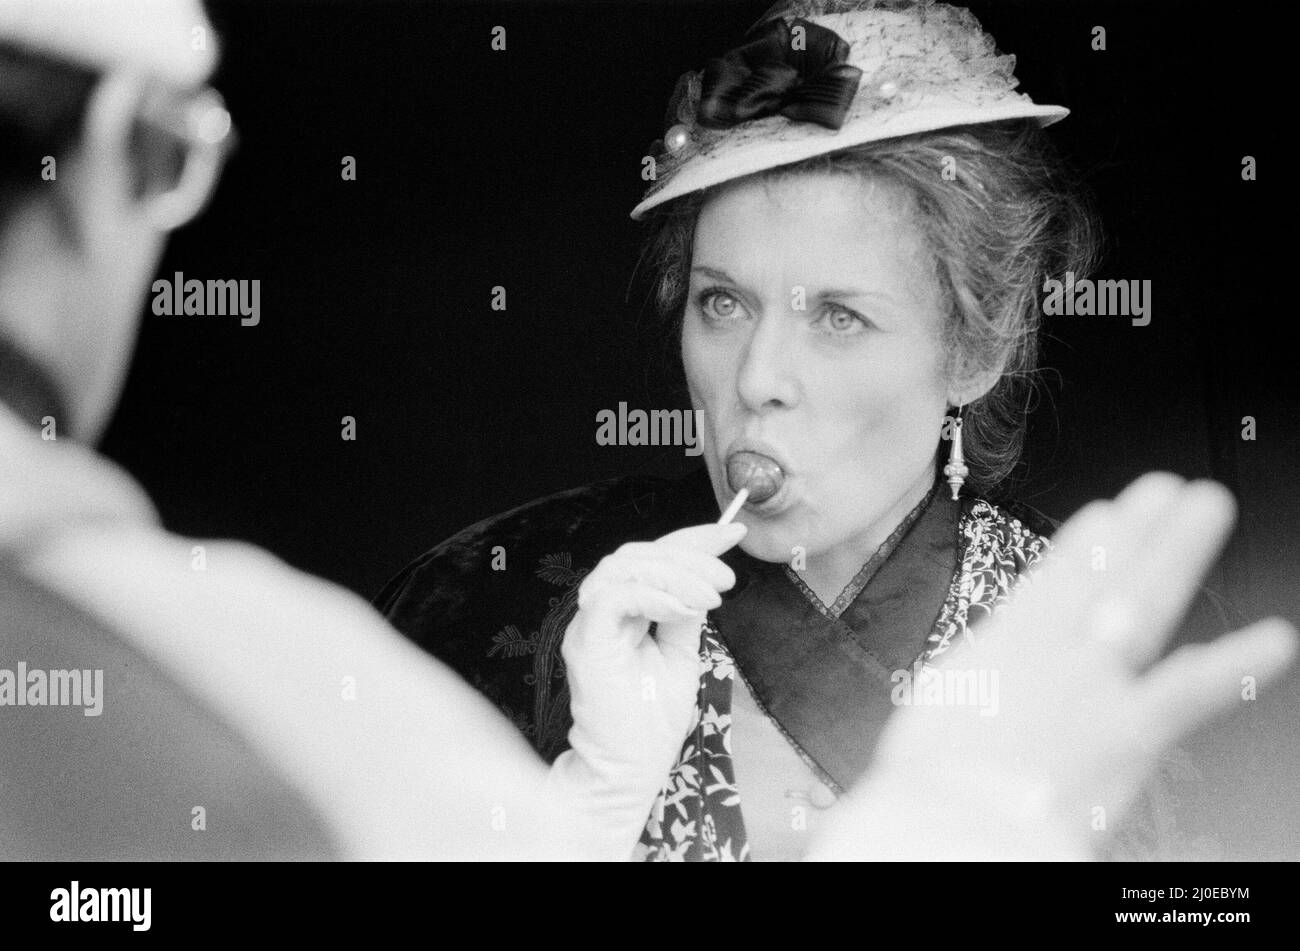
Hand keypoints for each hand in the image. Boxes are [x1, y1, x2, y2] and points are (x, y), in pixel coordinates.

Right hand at [548, 520, 745, 857]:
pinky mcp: (586, 644)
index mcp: (624, 610)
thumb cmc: (651, 722)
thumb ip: (686, 613)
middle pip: (637, 553)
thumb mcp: (681, 654)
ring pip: (622, 566)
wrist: (629, 769)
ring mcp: (590, 626)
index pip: (653, 558)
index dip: (692, 539)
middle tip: (726, 578)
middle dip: (688, 554)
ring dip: (674, 573)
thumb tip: (706, 578)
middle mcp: (602, 611)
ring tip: (710, 597)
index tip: (733, 531)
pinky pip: (612, 598)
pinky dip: (652, 595)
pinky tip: (684, 609)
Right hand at [812, 473, 1296, 859]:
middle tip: (1168, 489)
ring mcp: (1093, 681)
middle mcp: (1052, 650)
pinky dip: (1233, 664)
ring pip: (1143, 601)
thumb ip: (976, 681)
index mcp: (1003, 647)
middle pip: (1103, 575)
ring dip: (1176, 551)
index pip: (1052, 581)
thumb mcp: (941, 710)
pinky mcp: (1128, 728)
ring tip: (1205, 509)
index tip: (1107, 514)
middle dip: (1139, 529)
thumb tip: (981, 676)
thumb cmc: (931, 780)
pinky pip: (1191, 690)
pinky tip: (1275, 640)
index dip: (1084, 544)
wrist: (945, 816)